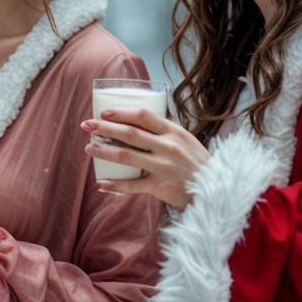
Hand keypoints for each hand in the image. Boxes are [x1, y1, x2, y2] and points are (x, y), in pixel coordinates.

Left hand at [81, 107, 208, 209]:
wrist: (215, 190)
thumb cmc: (195, 162)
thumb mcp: (185, 140)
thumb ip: (164, 131)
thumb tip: (134, 119)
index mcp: (174, 131)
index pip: (144, 116)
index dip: (121, 112)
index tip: (103, 112)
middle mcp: (168, 147)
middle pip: (130, 134)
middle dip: (104, 128)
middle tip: (86, 125)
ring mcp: (163, 167)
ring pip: (126, 156)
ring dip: (103, 151)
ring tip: (88, 148)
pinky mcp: (160, 186)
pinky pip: (132, 185)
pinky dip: (115, 184)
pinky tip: (100, 182)